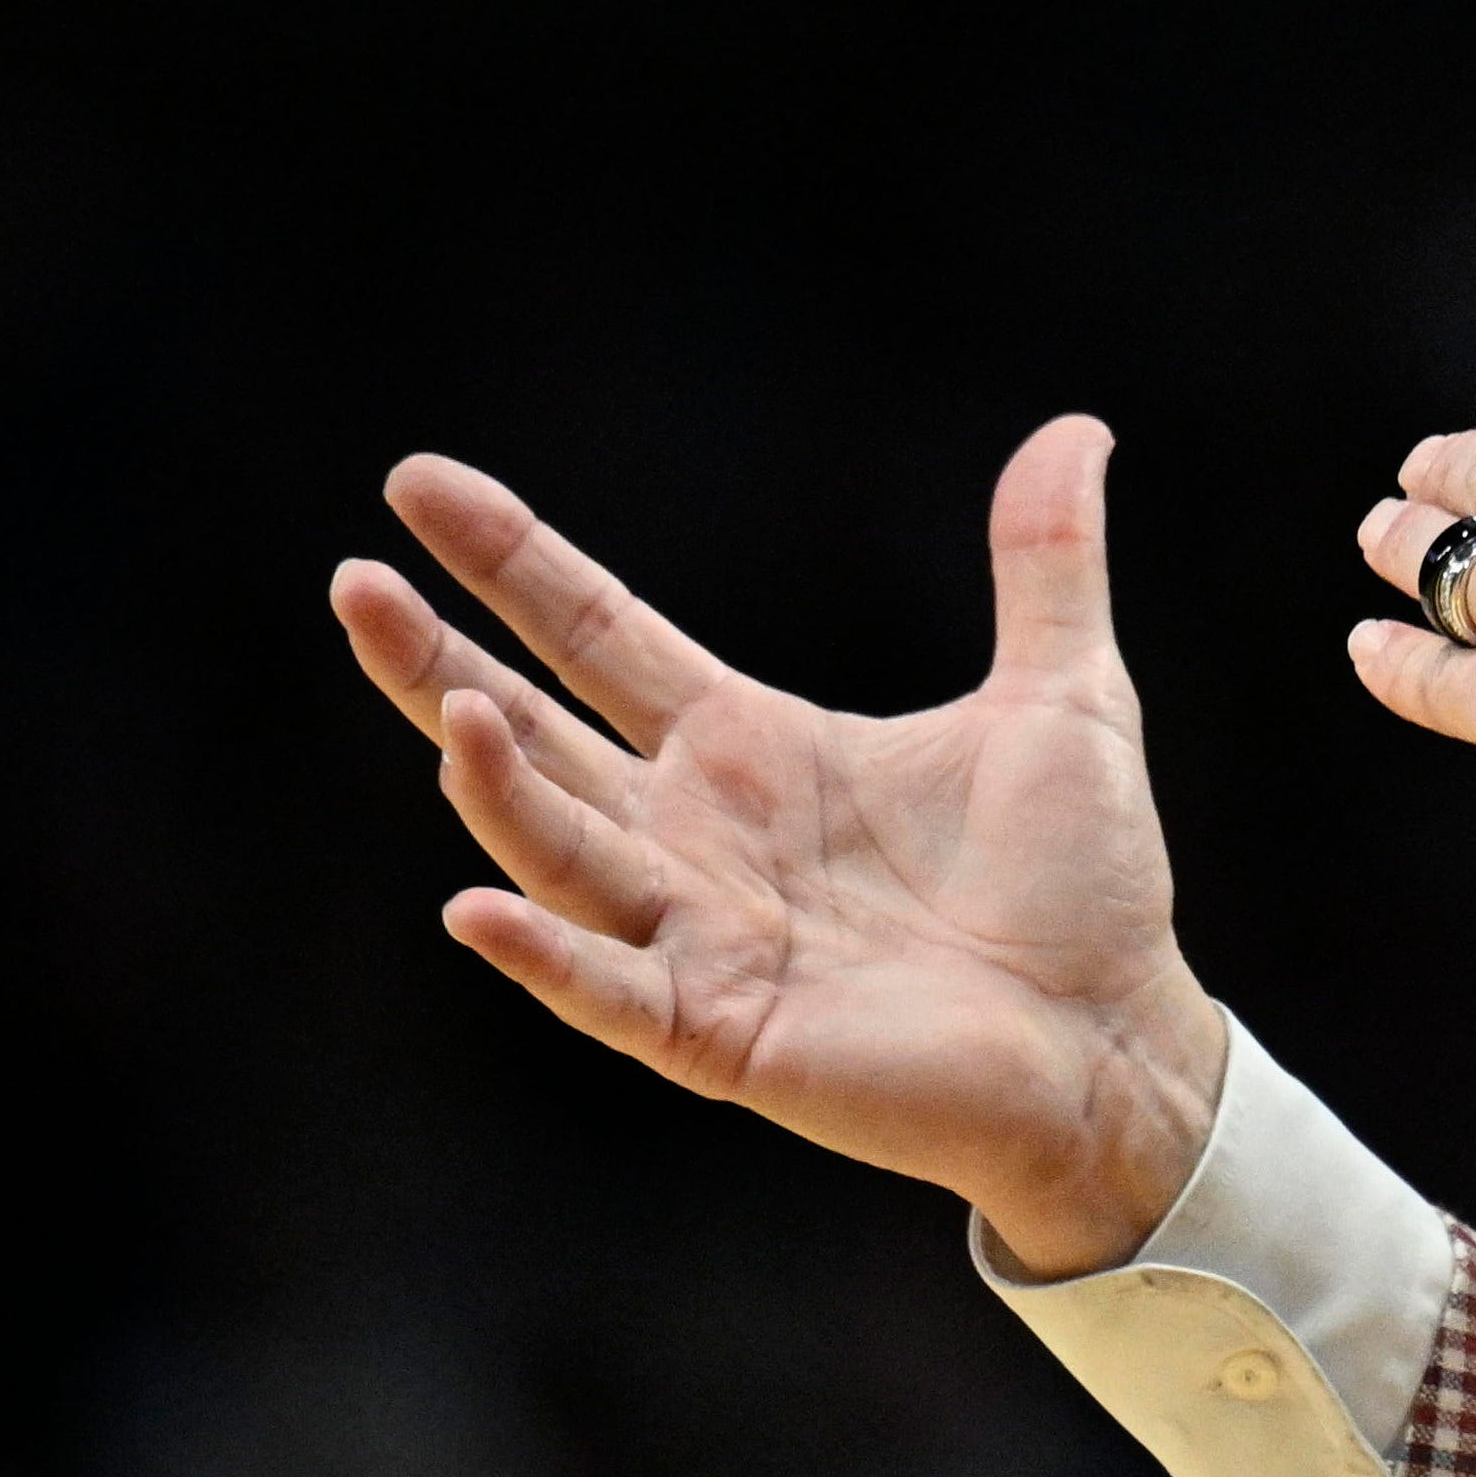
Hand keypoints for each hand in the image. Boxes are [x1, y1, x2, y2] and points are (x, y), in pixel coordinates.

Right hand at [326, 415, 1227, 1276]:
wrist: (1123, 1044)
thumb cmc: (1085, 889)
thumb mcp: (1066, 700)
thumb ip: (1045, 567)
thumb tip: (1075, 432)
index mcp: (750, 748)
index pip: (594, 635)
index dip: (509, 562)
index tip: (414, 485)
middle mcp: (696, 835)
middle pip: (533, 735)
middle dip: (437, 663)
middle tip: (351, 583)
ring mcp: (698, 936)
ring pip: (557, 853)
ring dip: (497, 789)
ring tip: (455, 712)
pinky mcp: (723, 1032)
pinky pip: (609, 990)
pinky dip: (545, 957)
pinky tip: (478, 910)